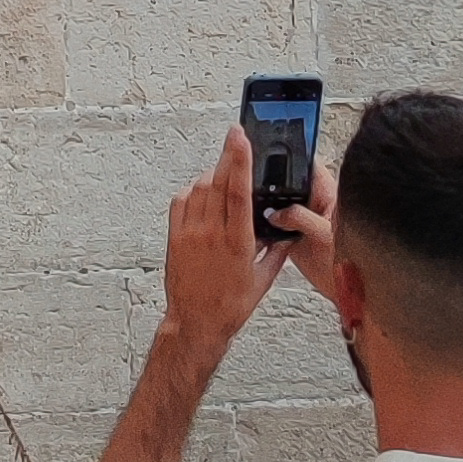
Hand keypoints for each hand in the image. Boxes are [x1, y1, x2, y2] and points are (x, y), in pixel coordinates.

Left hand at [160, 126, 338, 375]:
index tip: (240, 138)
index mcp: (237, 242)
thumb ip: (276, 252)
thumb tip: (288, 233)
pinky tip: (204, 194)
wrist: (195, 323)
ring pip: (200, 188)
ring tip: (226, 175)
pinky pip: (181, 201)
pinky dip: (193, 191)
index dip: (240, 161)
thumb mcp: (263, 281)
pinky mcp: (175, 237)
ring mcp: (190, 233)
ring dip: (214, 175)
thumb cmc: (229, 306)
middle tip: (235, 139)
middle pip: (219, 182)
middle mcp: (211, 233)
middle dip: (228, 156)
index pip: (239, 191)